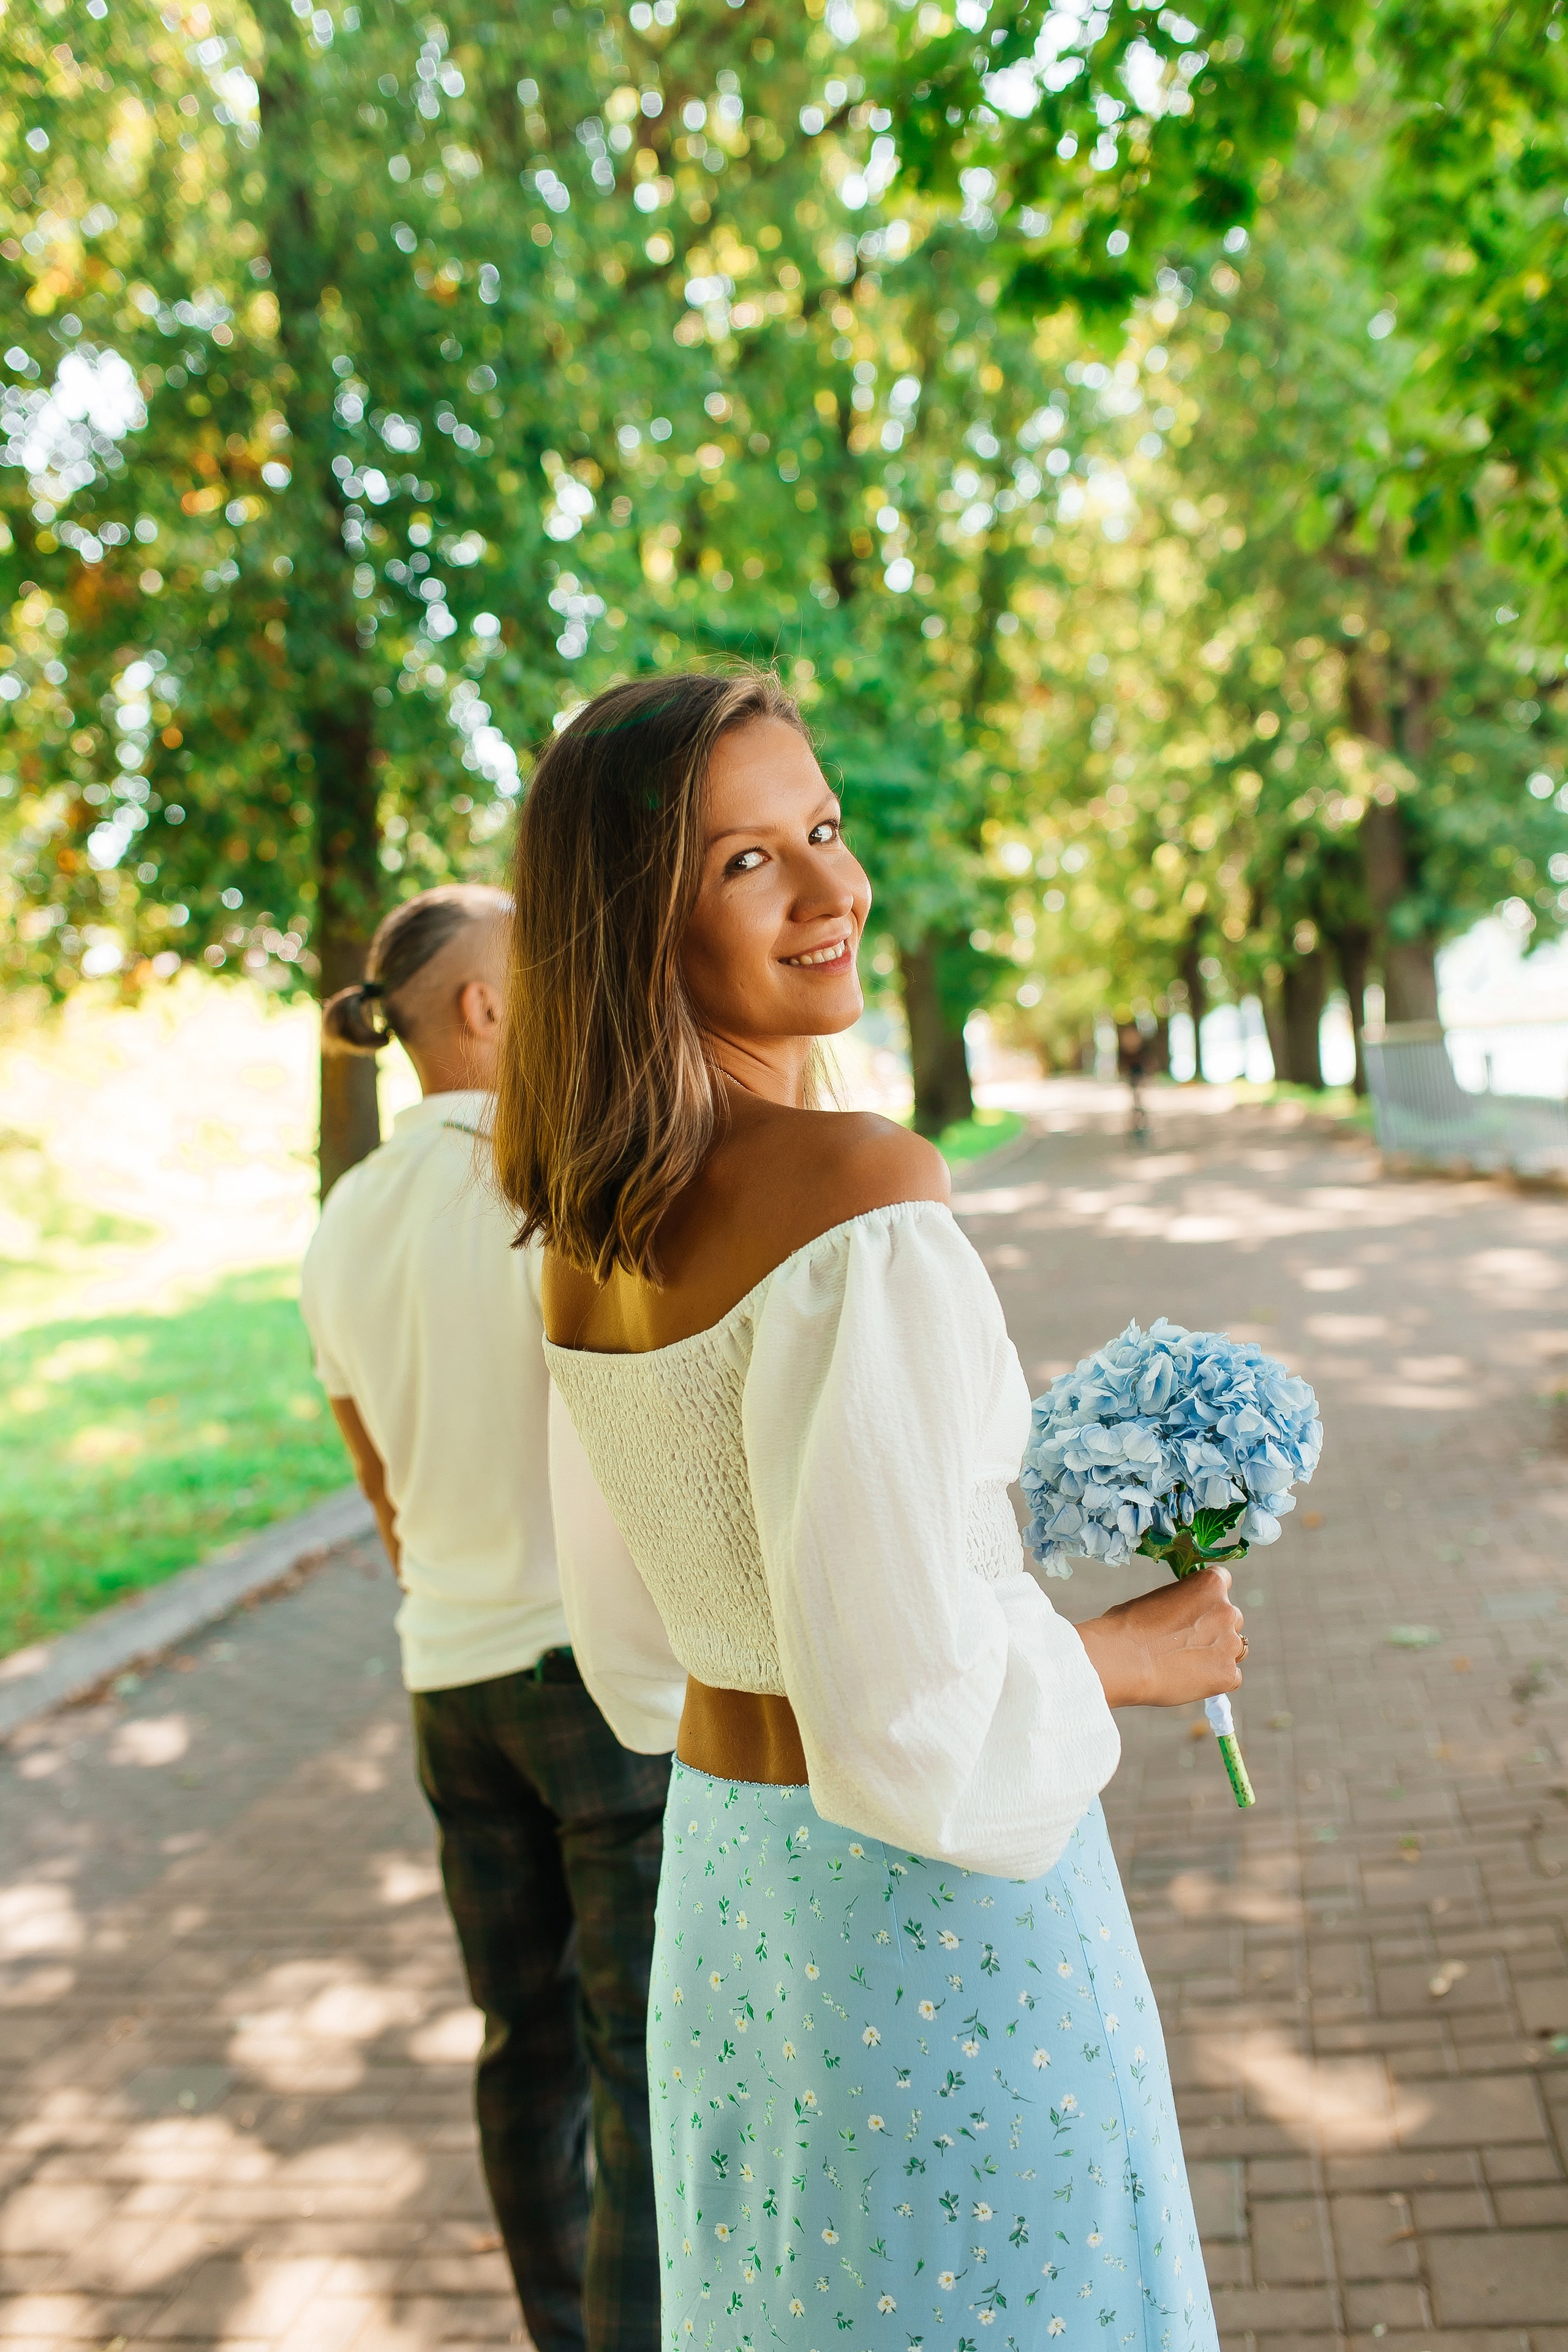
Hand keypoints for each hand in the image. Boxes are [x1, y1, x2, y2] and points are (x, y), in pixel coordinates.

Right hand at [1077, 1568, 1244, 1709]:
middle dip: (1215, 1627)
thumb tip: (1188, 1616)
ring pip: (1235, 1648)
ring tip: (1186, 1662)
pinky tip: (1189, 1678)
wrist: (1121, 1660)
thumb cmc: (1129, 1626)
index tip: (1197, 1608)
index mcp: (1210, 1584)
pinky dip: (1215, 1679)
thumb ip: (1184, 1603)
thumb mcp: (1159, 1598)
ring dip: (1218, 1653)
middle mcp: (1227, 1611)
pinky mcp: (1228, 1676)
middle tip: (1187, 1641)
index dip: (1207, 1597)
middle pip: (1232, 1618)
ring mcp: (1230, 1645)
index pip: (1223, 1581)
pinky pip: (1231, 1676)